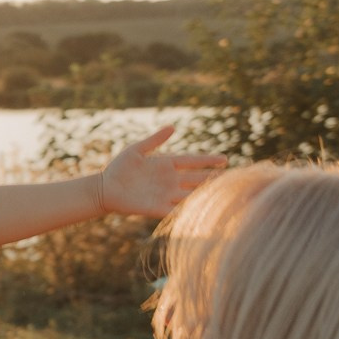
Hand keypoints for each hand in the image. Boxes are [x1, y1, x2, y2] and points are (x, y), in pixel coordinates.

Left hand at [97, 126, 227, 217]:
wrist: (105, 188)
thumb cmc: (119, 168)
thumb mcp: (136, 150)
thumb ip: (154, 140)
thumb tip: (172, 127)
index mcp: (166, 164)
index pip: (192, 161)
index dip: (208, 160)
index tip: (225, 159)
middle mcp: (170, 180)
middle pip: (196, 179)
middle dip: (213, 179)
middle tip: (233, 178)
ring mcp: (165, 194)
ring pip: (190, 194)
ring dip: (205, 195)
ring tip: (223, 194)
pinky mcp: (156, 207)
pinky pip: (176, 210)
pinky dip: (187, 210)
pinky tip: (201, 211)